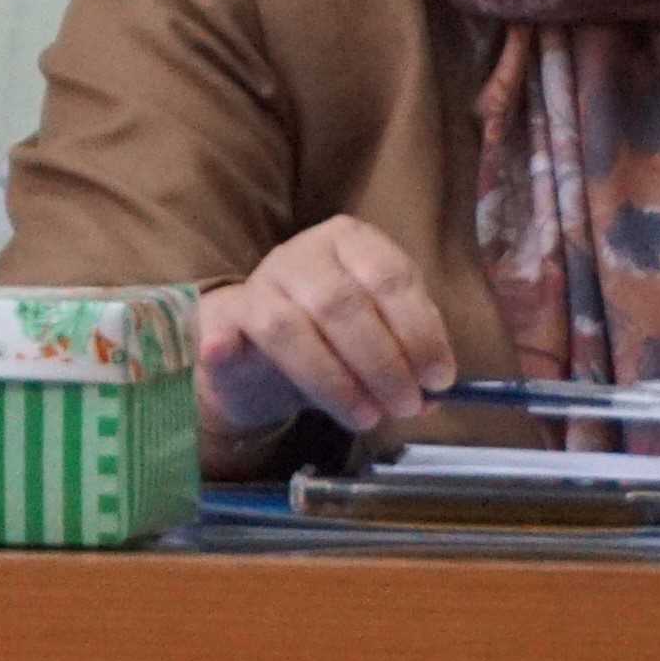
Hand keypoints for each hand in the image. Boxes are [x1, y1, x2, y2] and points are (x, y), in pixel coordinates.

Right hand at [201, 216, 457, 434]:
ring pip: (290, 326)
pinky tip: (221, 354)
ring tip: (366, 417)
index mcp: (352, 243)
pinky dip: (224, 344)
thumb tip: (433, 396)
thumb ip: (408, 359)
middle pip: (341, 303)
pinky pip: (223, 329)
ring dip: (332, 379)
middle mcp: (303, 253)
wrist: (266, 346)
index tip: (438, 379)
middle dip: (381, 362)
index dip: (418, 331)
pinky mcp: (224, 315)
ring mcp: (260, 281)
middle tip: (405, 405)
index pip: (388, 277)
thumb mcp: (384, 336)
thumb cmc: (339, 336)